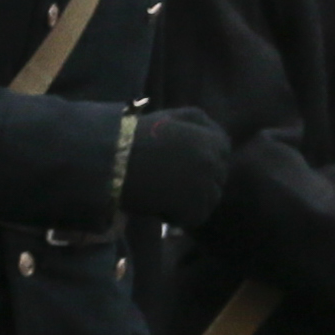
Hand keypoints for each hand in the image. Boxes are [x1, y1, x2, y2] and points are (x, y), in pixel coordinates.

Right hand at [116, 106, 229, 225]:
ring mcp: (206, 187)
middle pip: (218, 177)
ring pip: (210, 199)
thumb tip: (215, 138)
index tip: (187, 163)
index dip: (205, 157)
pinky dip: (181, 216)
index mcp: (211, 139)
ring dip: (192, 199)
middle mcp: (214, 163)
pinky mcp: (195, 210)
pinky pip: (195, 217)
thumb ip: (199, 124)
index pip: (223, 150)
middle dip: (200, 179)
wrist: (112, 160)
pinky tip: (160, 205)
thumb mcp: (171, 117)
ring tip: (165, 193)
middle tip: (171, 181)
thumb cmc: (136, 136)